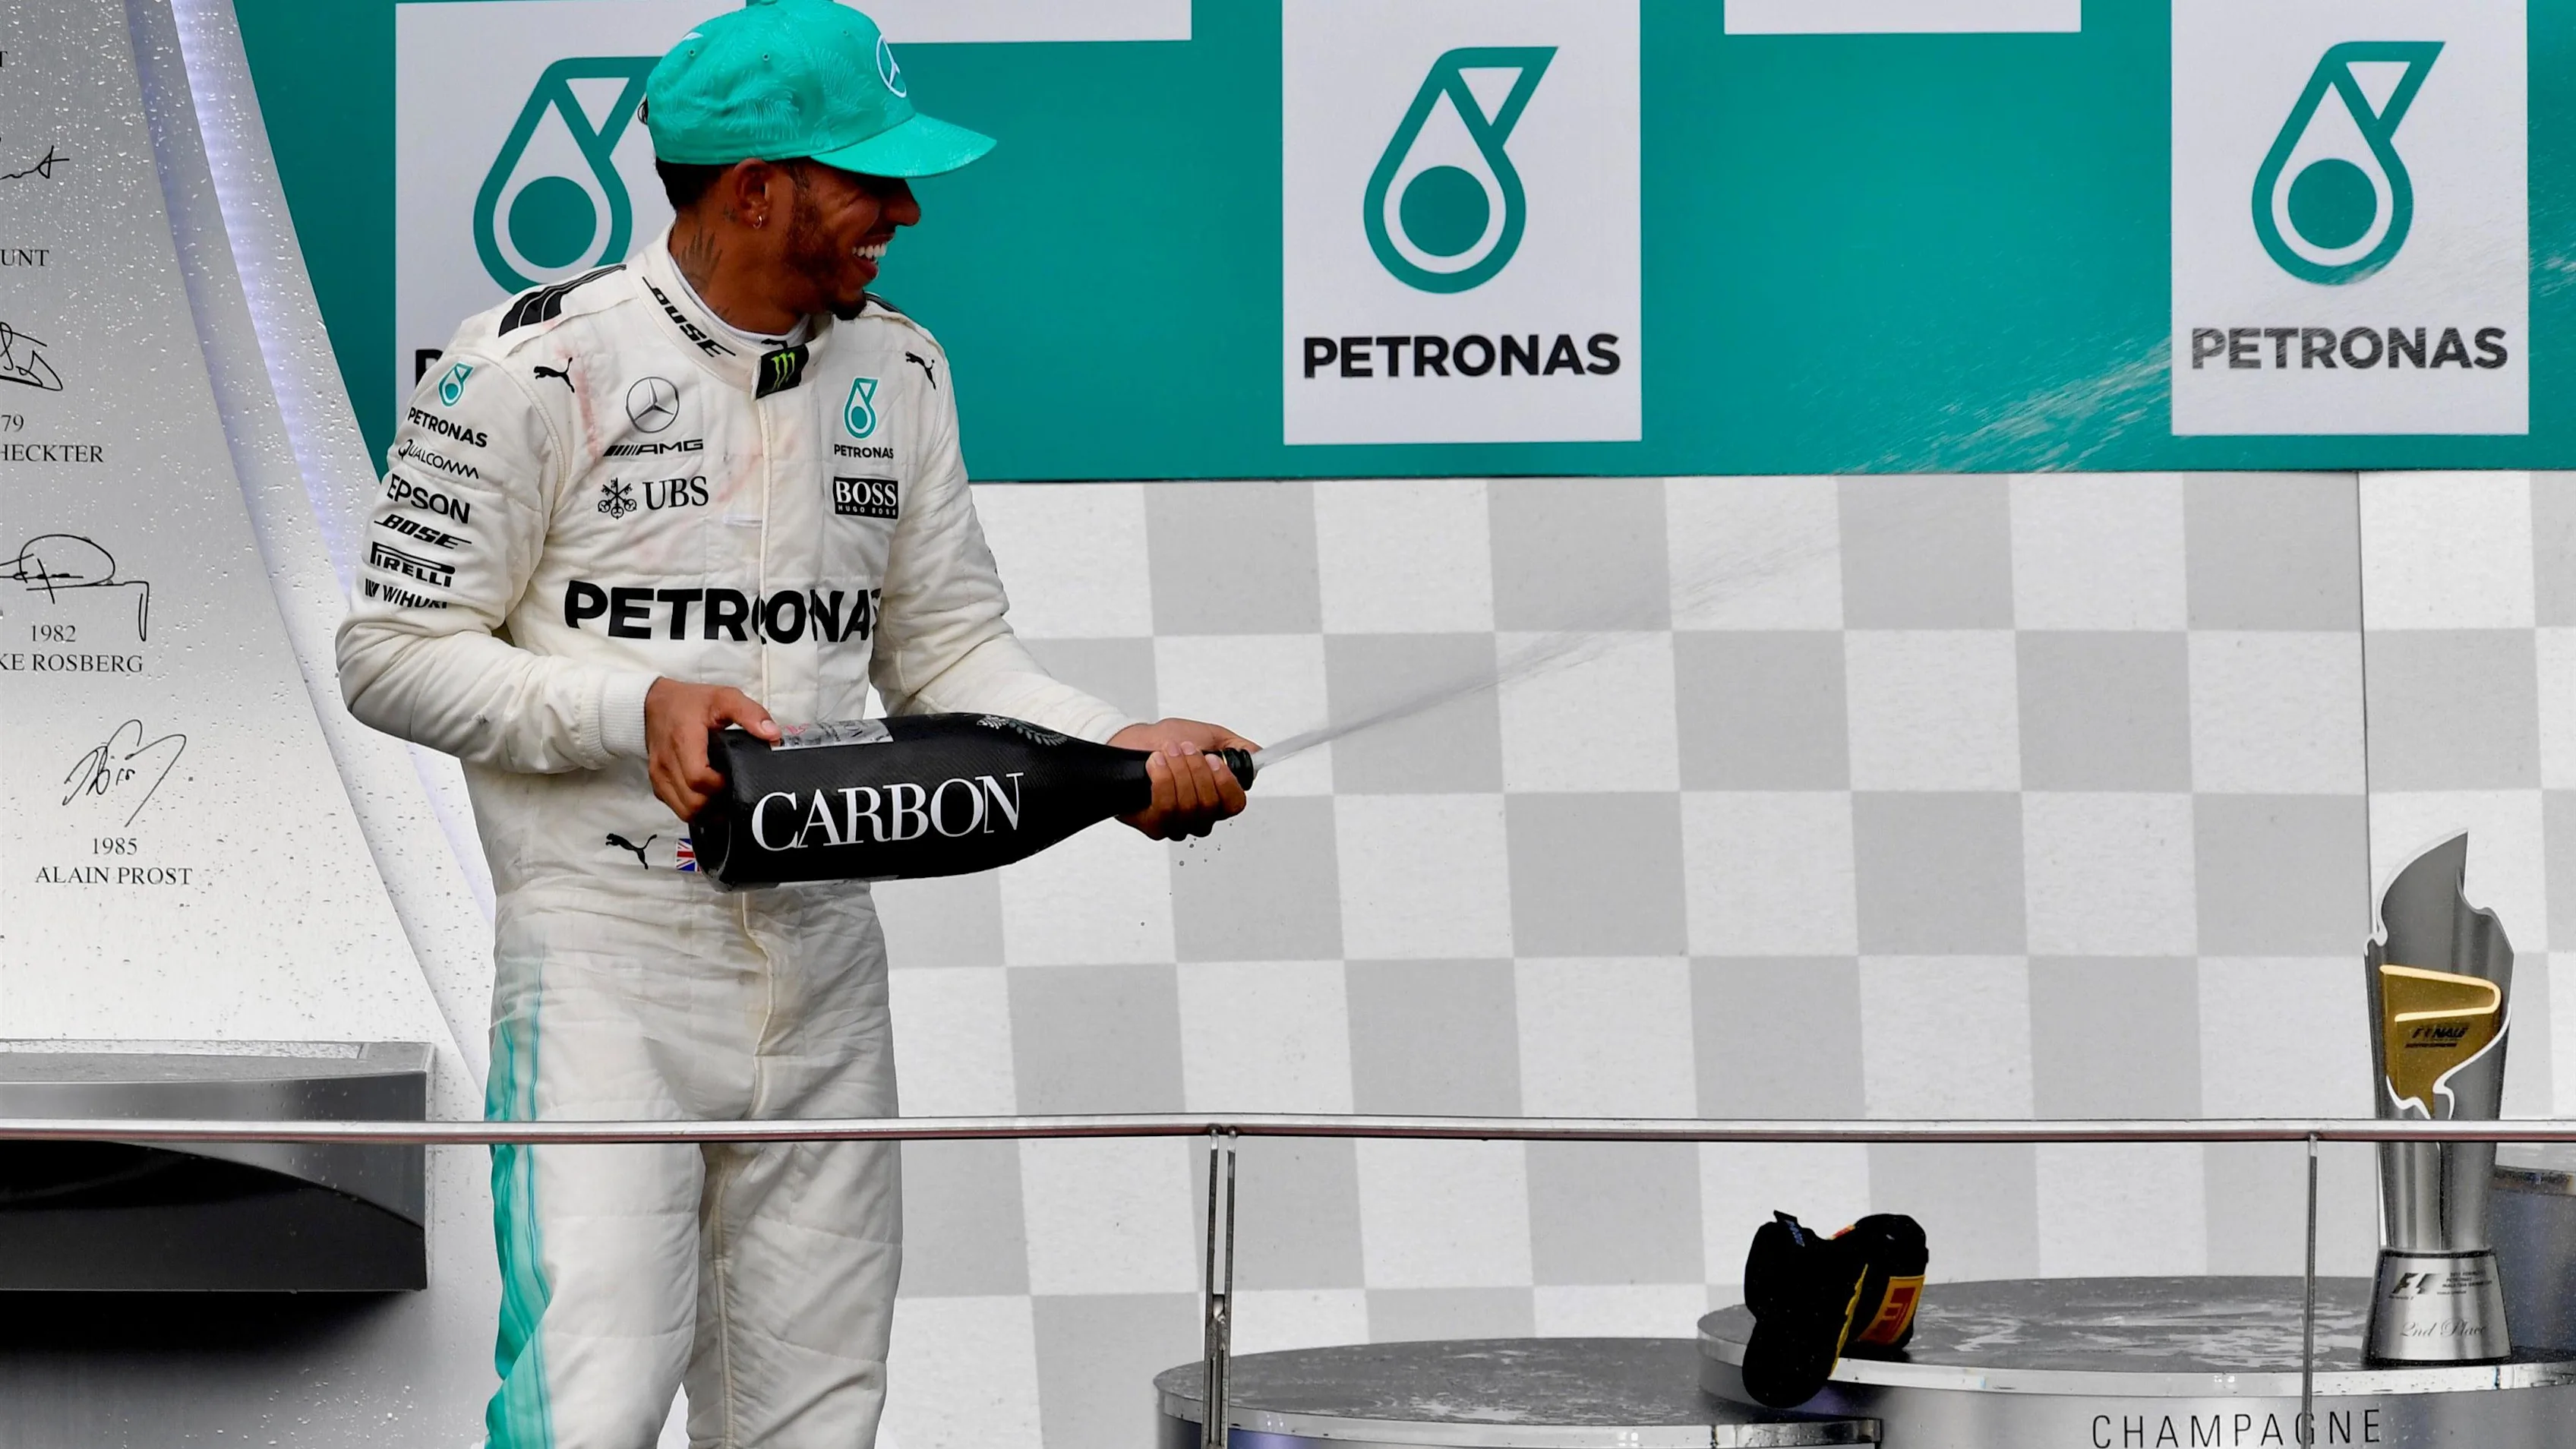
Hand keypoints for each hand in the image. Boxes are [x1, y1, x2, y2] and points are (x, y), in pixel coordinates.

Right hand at [645, 677, 778, 820]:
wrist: (654, 703)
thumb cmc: (690, 702)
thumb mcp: (724, 697)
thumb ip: (750, 714)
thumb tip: (773, 735)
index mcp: (683, 741)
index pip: (699, 778)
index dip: (721, 785)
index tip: (735, 777)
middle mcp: (667, 762)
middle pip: (693, 802)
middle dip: (718, 803)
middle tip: (734, 790)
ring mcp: (659, 776)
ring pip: (685, 812)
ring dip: (707, 811)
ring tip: (724, 796)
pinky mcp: (657, 784)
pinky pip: (676, 808)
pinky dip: (695, 809)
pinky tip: (709, 797)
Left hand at [1110, 717, 1257, 840]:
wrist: (1132, 741)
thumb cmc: (1166, 741)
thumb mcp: (1207, 736)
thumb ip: (1235, 746)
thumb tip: (1256, 754)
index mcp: (1217, 799)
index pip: (1235, 804)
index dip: (1227, 783)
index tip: (1214, 759)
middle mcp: (1199, 817)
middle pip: (1210, 805)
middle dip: (1196, 770)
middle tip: (1185, 748)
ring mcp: (1177, 824)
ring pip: (1189, 807)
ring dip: (1179, 772)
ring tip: (1169, 751)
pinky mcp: (1154, 825)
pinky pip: (1166, 809)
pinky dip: (1163, 781)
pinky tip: (1157, 763)